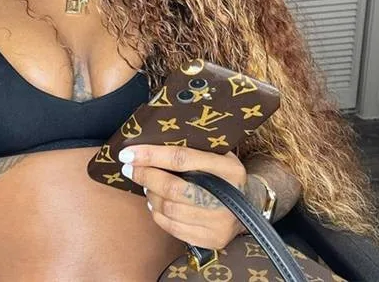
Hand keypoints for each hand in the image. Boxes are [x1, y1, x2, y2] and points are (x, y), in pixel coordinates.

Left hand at [118, 145, 246, 249]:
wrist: (250, 204)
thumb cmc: (224, 173)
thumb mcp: (219, 154)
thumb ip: (194, 147)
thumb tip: (151, 139)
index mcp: (228, 169)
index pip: (181, 158)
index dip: (151, 155)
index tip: (129, 153)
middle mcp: (226, 197)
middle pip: (173, 188)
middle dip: (145, 176)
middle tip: (130, 168)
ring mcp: (219, 222)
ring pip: (169, 209)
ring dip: (151, 194)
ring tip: (147, 184)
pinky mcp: (212, 239)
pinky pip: (173, 228)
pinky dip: (157, 214)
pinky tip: (155, 203)